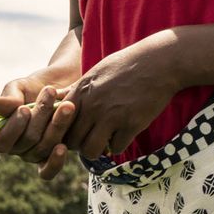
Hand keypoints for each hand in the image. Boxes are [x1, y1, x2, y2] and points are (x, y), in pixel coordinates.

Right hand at [0, 72, 80, 179]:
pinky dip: (55, 162)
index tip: (25, 108)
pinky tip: (62, 148)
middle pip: (27, 141)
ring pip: (43, 148)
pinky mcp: (52, 158)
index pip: (1, 142)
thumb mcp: (20, 87)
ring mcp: (35, 154)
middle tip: (50, 92)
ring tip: (67, 105)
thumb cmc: (33, 88)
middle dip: (40, 115)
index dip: (13, 127)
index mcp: (2, 133)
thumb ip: (9, 96)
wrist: (61, 90)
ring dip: (57, 125)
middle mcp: (17, 148)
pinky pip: (48, 171)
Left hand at [60, 34, 184, 161]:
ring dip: (97, 149)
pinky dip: (119, 145)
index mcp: (82, 92)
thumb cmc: (127, 64)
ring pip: (90, 150)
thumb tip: (54, 98)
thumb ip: (75, 89)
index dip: (65, 131)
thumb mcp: (96, 71)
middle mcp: (93, 105)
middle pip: (72, 141)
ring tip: (105, 141)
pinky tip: (123, 135)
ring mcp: (112, 116)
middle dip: (80, 144)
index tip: (76, 129)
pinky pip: (116, 148)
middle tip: (90, 139)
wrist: (159, 62)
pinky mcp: (131, 124)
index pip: (59, 123)